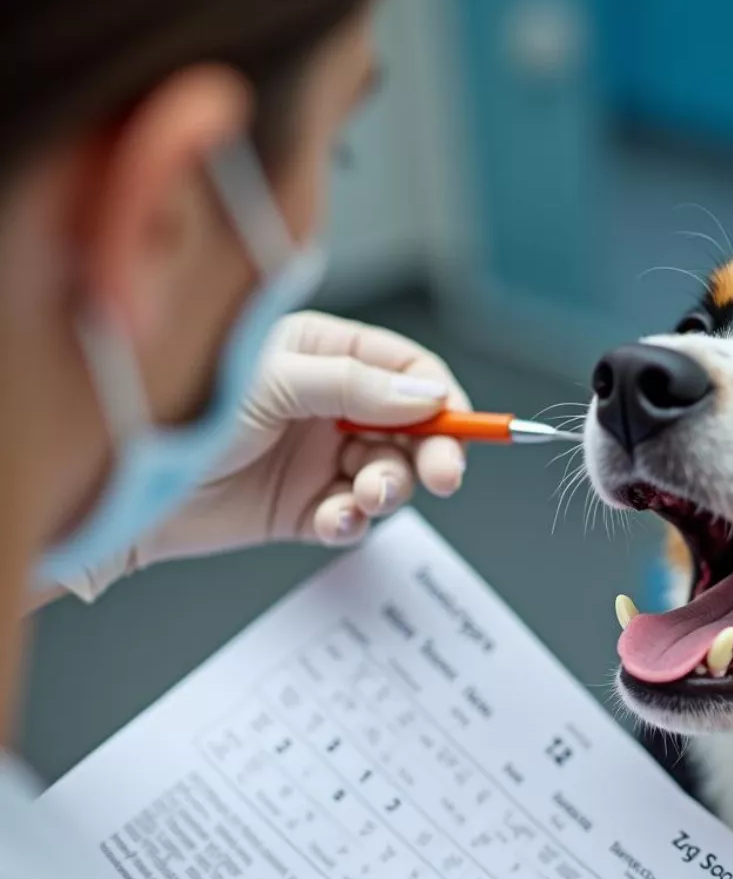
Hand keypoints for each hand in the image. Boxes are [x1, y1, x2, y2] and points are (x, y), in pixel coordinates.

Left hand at [65, 311, 470, 600]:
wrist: (131, 490)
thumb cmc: (184, 412)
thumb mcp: (277, 382)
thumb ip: (356, 386)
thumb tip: (426, 395)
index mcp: (325, 356)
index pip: (407, 371)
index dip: (440, 399)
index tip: (454, 426)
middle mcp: (329, 406)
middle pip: (412, 429)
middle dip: (431, 452)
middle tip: (440, 475)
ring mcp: (320, 458)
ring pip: (389, 476)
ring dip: (388, 489)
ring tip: (363, 496)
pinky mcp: (306, 508)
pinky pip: (354, 518)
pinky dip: (352, 522)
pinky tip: (331, 518)